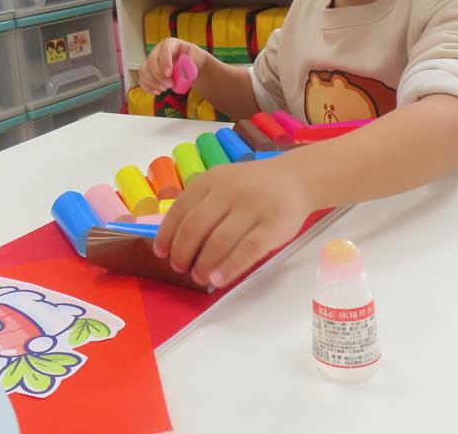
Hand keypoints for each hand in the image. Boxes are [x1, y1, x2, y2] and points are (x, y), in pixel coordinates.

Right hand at [138, 38, 206, 94]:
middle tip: (171, 85)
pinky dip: (148, 88)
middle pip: (151, 62)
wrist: (191, 65)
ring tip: (165, 89)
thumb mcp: (198, 57)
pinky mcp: (148, 73)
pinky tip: (158, 92)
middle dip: (159, 76)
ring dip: (153, 82)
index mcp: (169, 44)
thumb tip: (182, 70)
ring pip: (143, 71)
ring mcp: (150, 62)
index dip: (165, 62)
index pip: (163, 50)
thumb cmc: (194, 59)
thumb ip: (192, 61)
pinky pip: (142, 80)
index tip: (169, 74)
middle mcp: (157, 51)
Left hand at [153, 159, 312, 288]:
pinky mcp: (272, 226)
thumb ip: (202, 203)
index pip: (180, 209)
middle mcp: (229, 191)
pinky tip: (219, 279)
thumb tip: (175, 239)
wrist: (296, 179)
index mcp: (212, 180)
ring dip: (203, 264)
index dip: (167, 234)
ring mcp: (252, 208)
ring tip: (199, 277)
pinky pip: (247, 251)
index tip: (161, 252)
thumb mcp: (224, 182)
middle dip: (182, 252)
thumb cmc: (254, 186)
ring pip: (219, 242)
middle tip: (180, 268)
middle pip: (195, 227)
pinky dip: (229, 268)